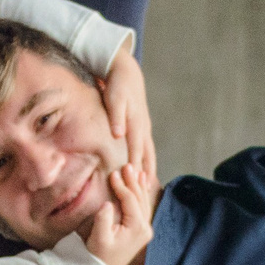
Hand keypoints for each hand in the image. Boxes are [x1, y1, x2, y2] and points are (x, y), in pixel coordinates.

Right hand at [80, 161, 157, 264]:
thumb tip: (107, 203)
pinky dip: (141, 196)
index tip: (114, 173)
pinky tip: (141, 185)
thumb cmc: (97, 255)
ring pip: (144, 203)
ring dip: (139, 186)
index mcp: (136, 229)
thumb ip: (103, 219)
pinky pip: (143, 209)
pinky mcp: (141, 231)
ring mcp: (144, 230)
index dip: (122, 186)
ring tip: (137, 171)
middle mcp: (145, 228)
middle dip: (133, 182)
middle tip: (128, 166)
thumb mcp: (98, 238)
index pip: (130, 201)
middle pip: (140, 199)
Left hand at [100, 44, 155, 182]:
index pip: (136, 151)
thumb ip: (116, 117)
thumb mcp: (114, 98)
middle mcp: (143, 128)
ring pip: (149, 152)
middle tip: (145, 193)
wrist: (127, 71)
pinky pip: (147, 147)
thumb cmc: (117, 85)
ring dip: (149, 169)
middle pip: (146, 156)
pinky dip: (147, 160)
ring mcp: (145, 127)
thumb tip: (119, 135)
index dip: (135, 168)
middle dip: (146, 174)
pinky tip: (145, 168)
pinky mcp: (143, 125)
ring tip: (148, 186)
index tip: (134, 184)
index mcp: (136, 124)